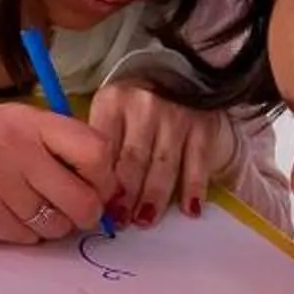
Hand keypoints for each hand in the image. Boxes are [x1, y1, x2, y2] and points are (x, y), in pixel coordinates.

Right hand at [0, 104, 114, 244]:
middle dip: (88, 212)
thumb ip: (63, 143)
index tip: (99, 183)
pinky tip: (15, 214)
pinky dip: (28, 233)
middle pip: (81, 200)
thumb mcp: (22, 121)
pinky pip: (26, 238)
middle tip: (79, 209)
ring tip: (41, 209)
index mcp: (33, 123)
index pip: (94, 152)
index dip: (106, 176)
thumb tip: (107, 182)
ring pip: (55, 225)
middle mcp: (16, 152)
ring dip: (56, 225)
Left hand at [89, 79, 233, 227]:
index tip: (98, 207)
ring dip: (155, 197)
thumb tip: (90, 190)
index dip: (101, 180)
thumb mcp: (109, 110)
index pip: (104, 147)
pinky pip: (198, 161)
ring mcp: (177, 116)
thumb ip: (101, 143)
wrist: (178, 71)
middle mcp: (145, 106)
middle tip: (122, 221)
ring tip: (145, 220)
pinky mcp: (203, 125)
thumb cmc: (134, 102)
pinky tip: (190, 210)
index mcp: (113, 102)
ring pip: (164, 164)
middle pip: (134, 159)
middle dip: (127, 195)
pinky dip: (194, 187)